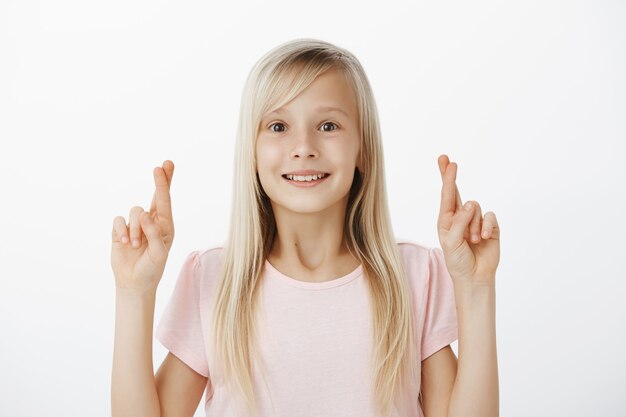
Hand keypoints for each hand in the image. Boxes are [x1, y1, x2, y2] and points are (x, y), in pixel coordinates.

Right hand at [111, 160, 175, 294]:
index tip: (165, 167)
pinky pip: (119, 220)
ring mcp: (136, 225)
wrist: (134, 282)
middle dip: (160, 181)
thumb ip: (154, 233)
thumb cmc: (152, 268)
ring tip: (136, 245)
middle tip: (161, 167)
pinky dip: (122, 231)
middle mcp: (152, 221)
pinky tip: (126, 244)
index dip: (164, 183)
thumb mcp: (158, 253)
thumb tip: (145, 214)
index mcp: (165, 225)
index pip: (165, 201)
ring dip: (135, 229)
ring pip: (134, 212)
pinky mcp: (120, 230)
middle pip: (154, 196)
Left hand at [436, 155, 499, 286]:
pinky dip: (486, 227)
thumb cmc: (458, 260)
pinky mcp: (491, 226)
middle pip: (457, 192)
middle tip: (449, 161)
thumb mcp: (451, 241)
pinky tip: (483, 238)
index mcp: (446, 220)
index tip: (445, 161)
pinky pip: (490, 217)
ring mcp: (476, 221)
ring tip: (472, 240)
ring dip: (474, 225)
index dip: (446, 178)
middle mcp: (460, 217)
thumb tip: (471, 203)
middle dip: (451, 176)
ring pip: (476, 208)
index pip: (446, 195)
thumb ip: (459, 221)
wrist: (474, 276)